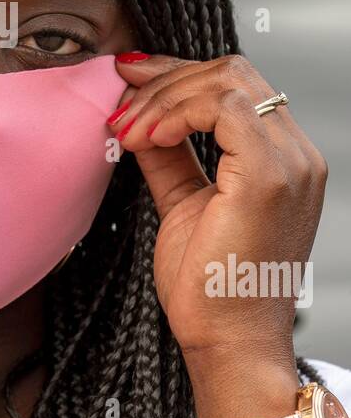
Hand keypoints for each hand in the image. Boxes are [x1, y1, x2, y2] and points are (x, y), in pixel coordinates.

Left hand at [109, 52, 327, 365]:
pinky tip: (147, 137)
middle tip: (120, 105)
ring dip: (163, 97)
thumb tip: (138, 117)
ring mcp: (290, 163)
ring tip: (127, 131)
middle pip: (232, 72)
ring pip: (227, 80)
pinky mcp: (270, 176)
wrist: (229, 345)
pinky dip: (176, 112)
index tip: (128, 81)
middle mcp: (296, 155)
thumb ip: (168, 157)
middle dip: (165, 79)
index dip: (176, 75)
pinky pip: (225, 106)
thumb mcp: (182, 204)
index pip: (235, 85)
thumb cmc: (211, 291)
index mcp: (282, 160)